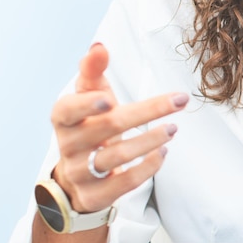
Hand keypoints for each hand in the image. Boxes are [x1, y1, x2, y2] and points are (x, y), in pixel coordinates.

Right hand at [50, 43, 188, 212]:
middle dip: (147, 112)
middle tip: (178, 102)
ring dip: (150, 140)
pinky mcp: (95, 195)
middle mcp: (67, 146)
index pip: (68, 109)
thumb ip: (92, 72)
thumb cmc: (89, 127)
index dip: (86, 105)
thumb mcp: (88, 98)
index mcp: (63, 119)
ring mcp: (80, 173)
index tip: (109, 98)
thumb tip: (99, 46)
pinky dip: (148, 167)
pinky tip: (164, 153)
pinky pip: (125, 182)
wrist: (78, 178)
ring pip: (118, 156)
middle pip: (108, 127)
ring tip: (173, 129)